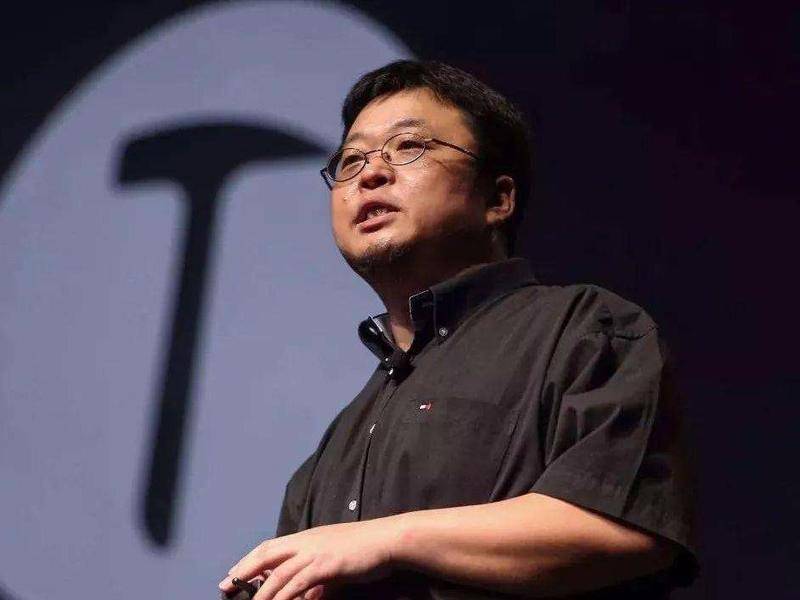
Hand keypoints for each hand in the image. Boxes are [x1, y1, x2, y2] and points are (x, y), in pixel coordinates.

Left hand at [218, 517, 402, 599]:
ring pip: (279, 572)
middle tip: (226, 586)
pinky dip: (284, 595)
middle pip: (267, 554)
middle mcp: (307, 541)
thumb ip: (318, 575)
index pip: (271, 546)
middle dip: (244, 570)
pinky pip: (298, 582)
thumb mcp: (335, 560)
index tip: (233, 572)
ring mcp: (315, 551)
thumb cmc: (365, 549)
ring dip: (261, 591)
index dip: (250, 559)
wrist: (386, 539)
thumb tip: (307, 593)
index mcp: (308, 537)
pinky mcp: (325, 564)